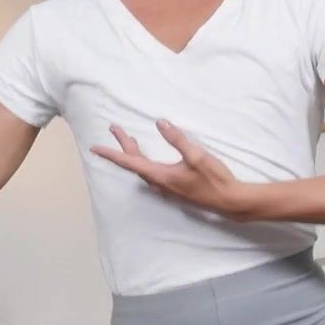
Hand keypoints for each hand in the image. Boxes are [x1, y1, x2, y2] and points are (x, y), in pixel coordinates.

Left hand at [90, 119, 249, 218]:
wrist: (229, 201)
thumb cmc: (214, 179)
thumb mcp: (196, 156)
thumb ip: (177, 139)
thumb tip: (160, 123)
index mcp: (161, 176)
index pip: (130, 162)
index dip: (112, 153)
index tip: (95, 148)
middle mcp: (159, 184)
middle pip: (134, 163)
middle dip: (124, 145)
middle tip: (115, 128)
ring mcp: (166, 189)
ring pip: (143, 169)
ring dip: (134, 153)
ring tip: (129, 139)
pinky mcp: (174, 189)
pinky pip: (152, 174)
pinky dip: (144, 162)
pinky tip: (148, 158)